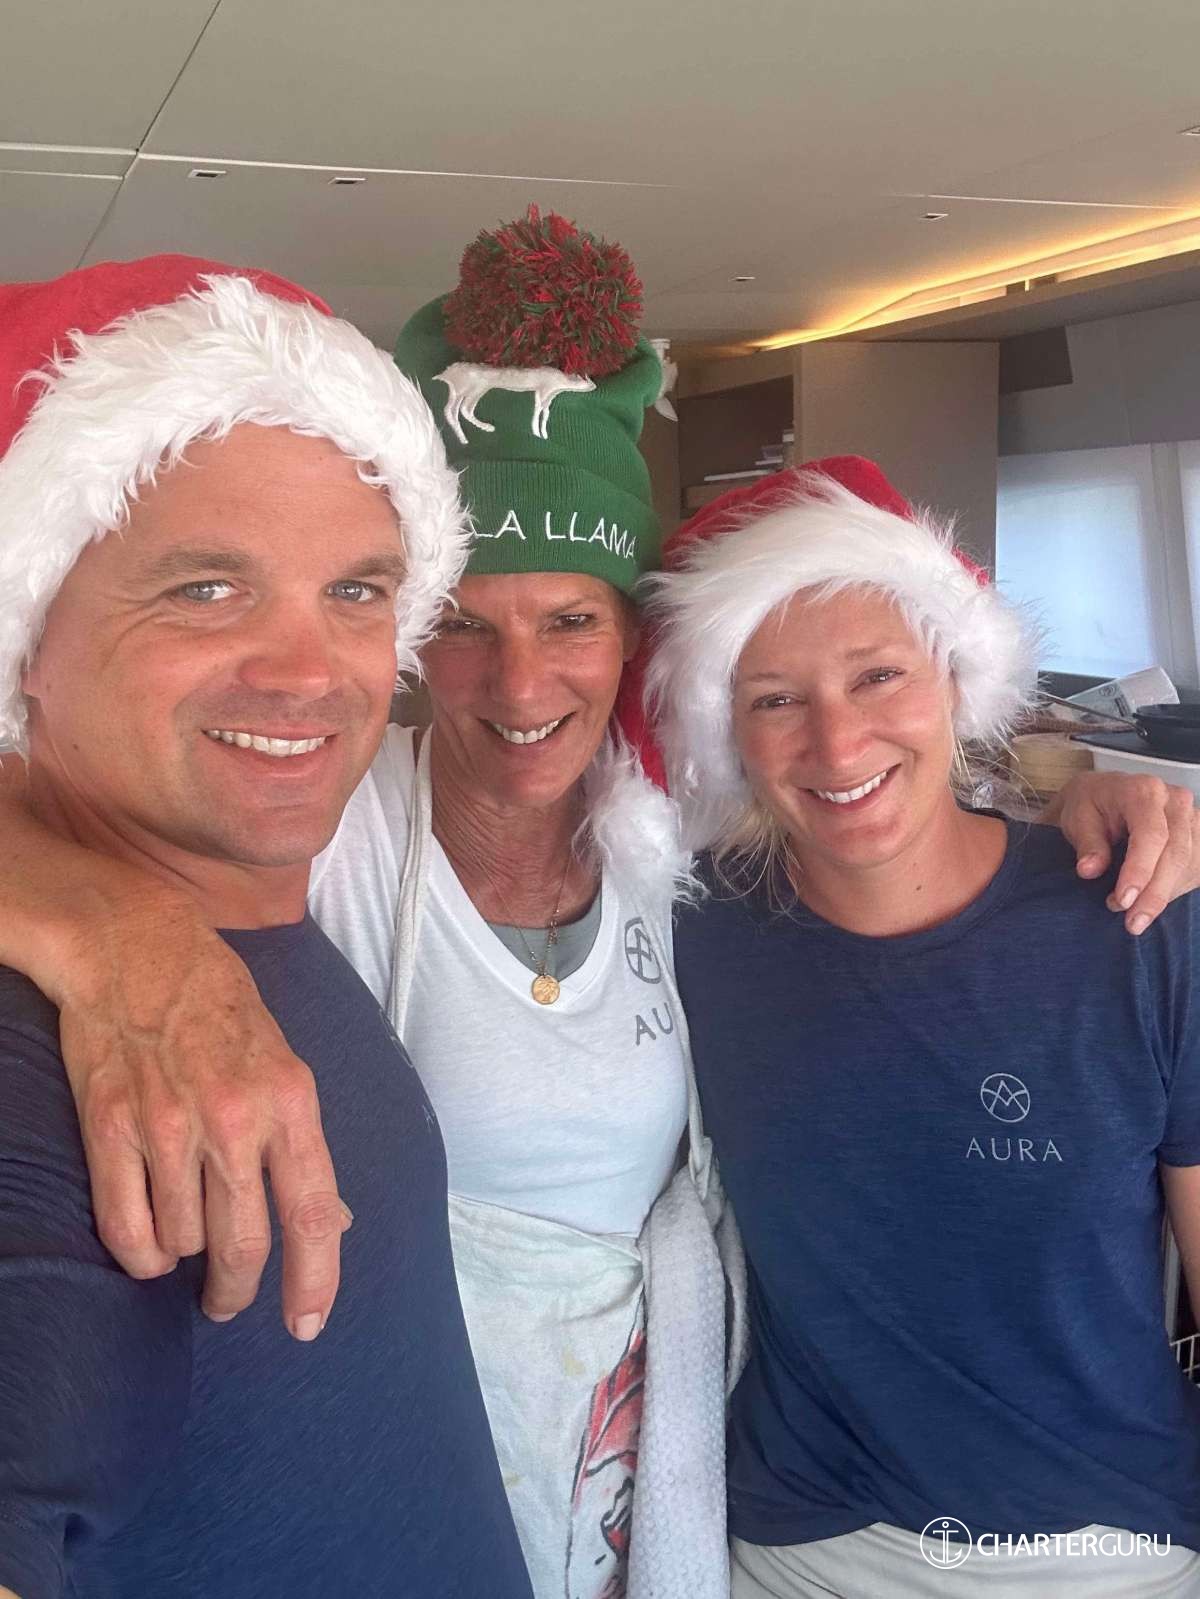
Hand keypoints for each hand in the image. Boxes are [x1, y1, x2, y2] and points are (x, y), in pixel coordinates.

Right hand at [57, 894, 348, 1337]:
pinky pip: (126, 1230)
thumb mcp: (282, 1061)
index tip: (308, 1326)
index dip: (314, 1279)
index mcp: (289, 1099)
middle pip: (243, 1244)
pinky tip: (148, 1246)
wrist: (135, 948)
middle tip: (229, 1302)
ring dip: (185, 1258)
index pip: (312, 1211)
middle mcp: (233, 1119)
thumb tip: (331, 1222)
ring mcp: (168, 1126)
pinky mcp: (110, 1129)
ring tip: (184, 1241)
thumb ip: (300, 1142)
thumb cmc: (218, 1003)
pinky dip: (139, 1253)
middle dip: (238, 1291)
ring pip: (183, 1243)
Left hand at [1047, 772, 1199, 933]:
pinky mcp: (1197, 834)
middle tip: (1131, 922)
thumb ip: (1087, 843)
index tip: (1124, 901)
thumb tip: (1090, 869)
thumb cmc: (1090, 805)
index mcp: (1143, 791)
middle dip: (1153, 893)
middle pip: (1175, 853)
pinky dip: (1174, 890)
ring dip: (1163, 896)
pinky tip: (1152, 903)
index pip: (1151, 835)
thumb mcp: (1077, 818)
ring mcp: (1191, 817)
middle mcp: (1174, 801)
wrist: (1105, 794)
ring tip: (1135, 917)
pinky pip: (1195, 867)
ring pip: (1188, 864)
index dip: (1140, 871)